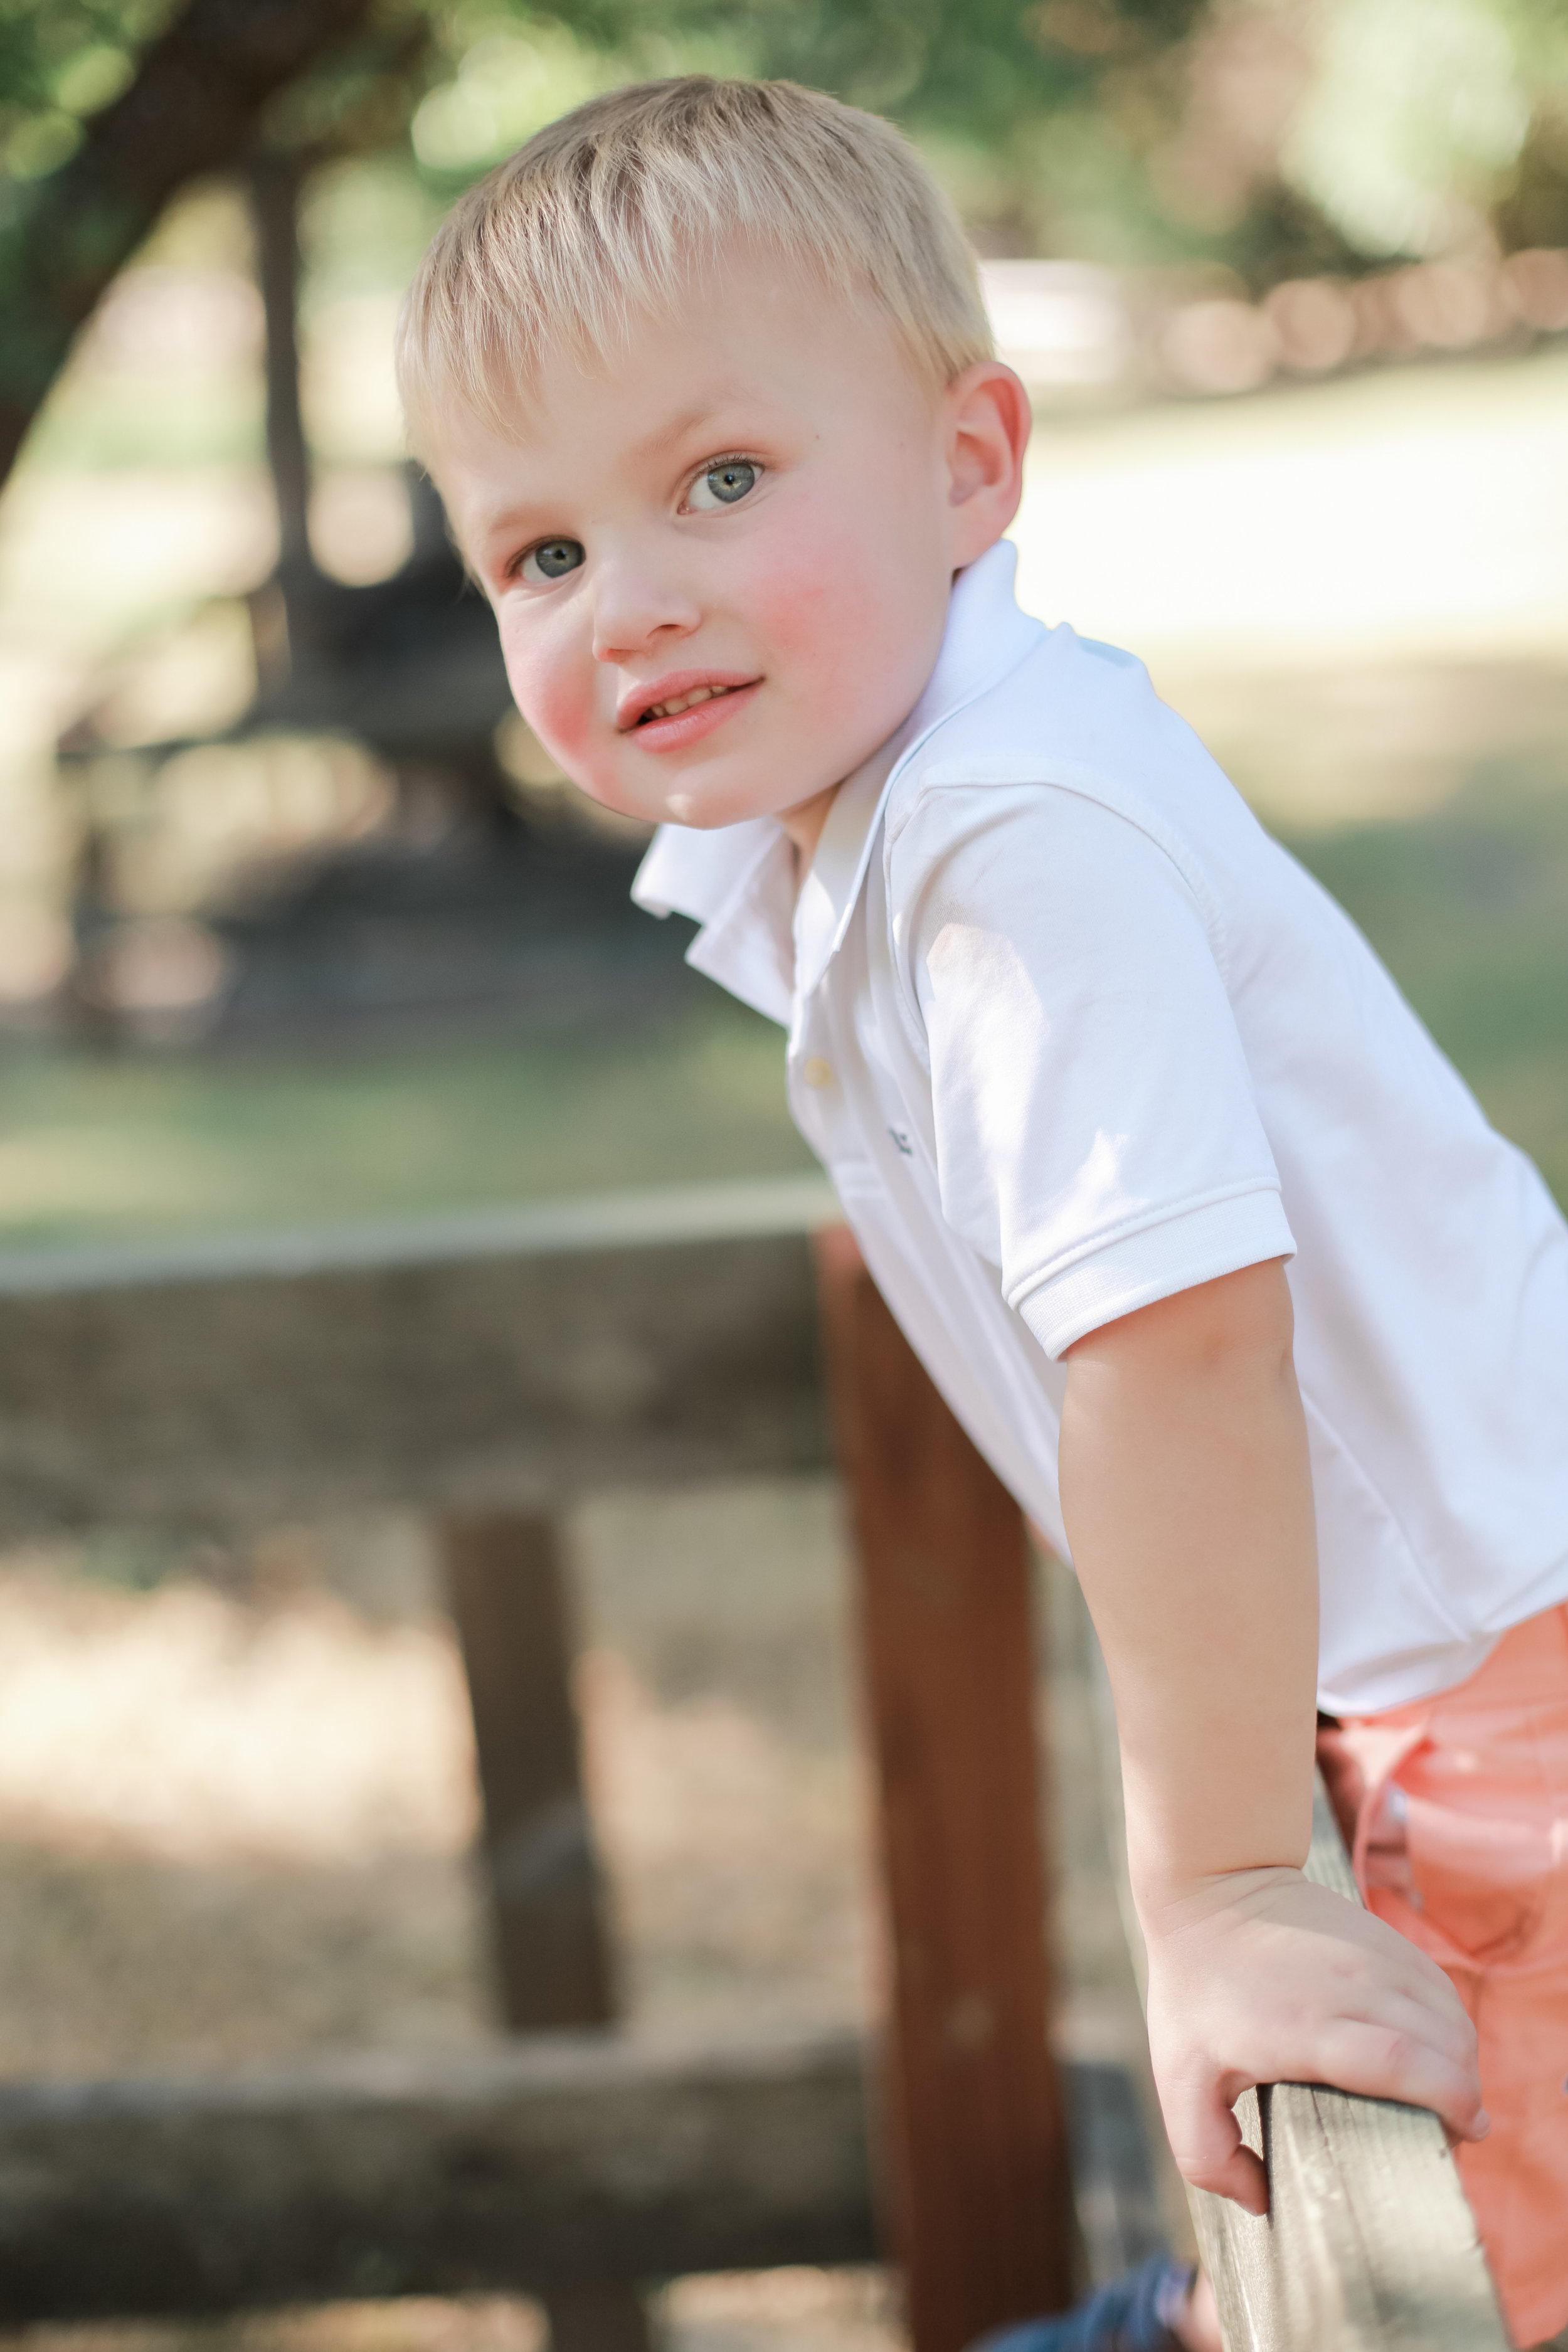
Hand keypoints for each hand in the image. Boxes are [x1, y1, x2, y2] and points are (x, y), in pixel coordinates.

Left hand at [1141, 1865, 1485, 2212]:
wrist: (1211, 1883)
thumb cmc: (1195, 1989)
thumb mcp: (1179, 2079)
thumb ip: (1207, 2155)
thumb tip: (1260, 2199)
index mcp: (1303, 2029)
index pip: (1401, 2062)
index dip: (1446, 2101)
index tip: (1459, 2136)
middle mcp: (1348, 1988)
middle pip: (1443, 2047)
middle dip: (1462, 2100)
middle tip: (1443, 2133)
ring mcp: (1371, 1957)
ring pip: (1451, 2018)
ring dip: (1461, 2066)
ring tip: (1442, 2099)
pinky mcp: (1384, 1938)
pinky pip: (1442, 1990)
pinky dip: (1452, 2029)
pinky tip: (1436, 2055)